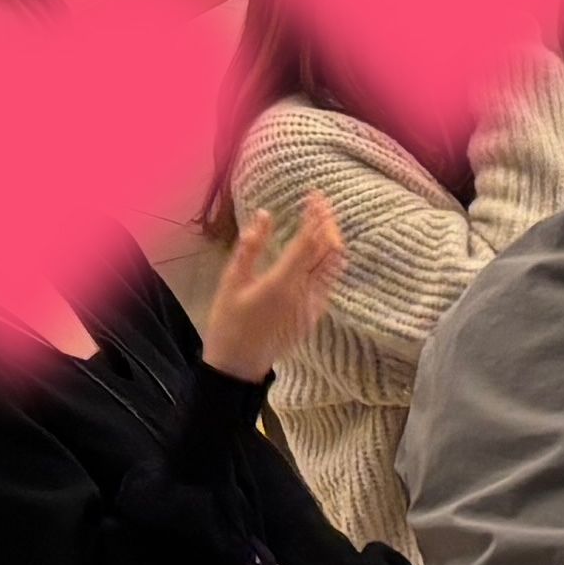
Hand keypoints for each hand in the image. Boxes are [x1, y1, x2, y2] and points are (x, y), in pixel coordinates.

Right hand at [203, 194, 346, 381]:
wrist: (237, 368)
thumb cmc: (228, 324)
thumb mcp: (231, 283)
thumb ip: (249, 248)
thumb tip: (264, 214)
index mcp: (283, 282)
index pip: (309, 240)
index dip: (316, 215)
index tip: (315, 196)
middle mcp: (305, 293)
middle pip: (330, 250)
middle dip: (329, 223)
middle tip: (320, 206)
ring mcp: (314, 306)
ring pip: (335, 265)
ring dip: (332, 241)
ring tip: (321, 223)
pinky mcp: (315, 315)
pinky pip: (330, 281)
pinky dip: (328, 260)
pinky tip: (317, 252)